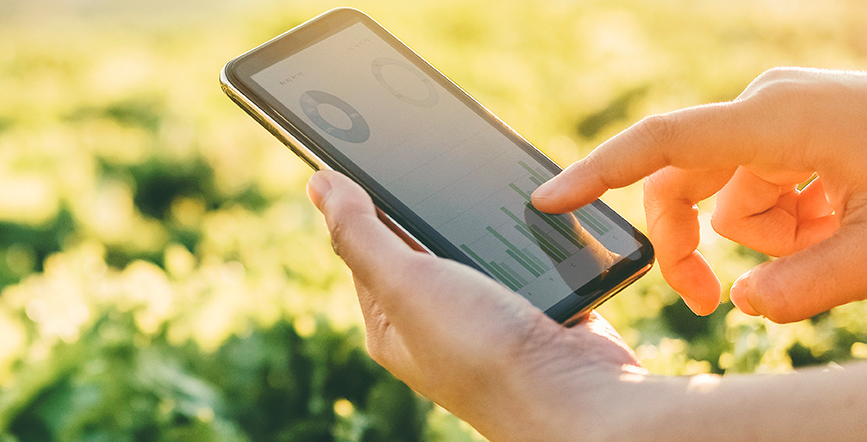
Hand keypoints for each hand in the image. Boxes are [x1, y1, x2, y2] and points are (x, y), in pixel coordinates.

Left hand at [307, 170, 641, 439]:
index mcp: (391, 322)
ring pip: (477, 244)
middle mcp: (435, 322)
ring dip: (483, 216)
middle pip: (423, 241)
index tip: (369, 145)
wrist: (580, 400)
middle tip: (431, 149)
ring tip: (482, 175)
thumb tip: (319, 184)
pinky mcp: (535, 306)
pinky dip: (529, 232)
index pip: (364, 247)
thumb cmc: (483, 352)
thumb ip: (361, 232)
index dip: (364, 199)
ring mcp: (488, 314)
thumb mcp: (404, 283)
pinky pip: (525, 254)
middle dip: (430, 201)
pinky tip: (533, 206)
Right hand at [532, 67, 866, 322]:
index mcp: (776, 120)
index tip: (546, 203)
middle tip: (711, 303)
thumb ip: (802, 288)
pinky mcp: (802, 127)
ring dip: (771, 237)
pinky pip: (767, 186)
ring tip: (837, 247)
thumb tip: (740, 303)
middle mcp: (768, 107)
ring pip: (733, 197)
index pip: (661, 145)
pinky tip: (842, 224)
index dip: (597, 176)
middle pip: (686, 184)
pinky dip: (794, 220)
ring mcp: (786, 114)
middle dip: (697, 245)